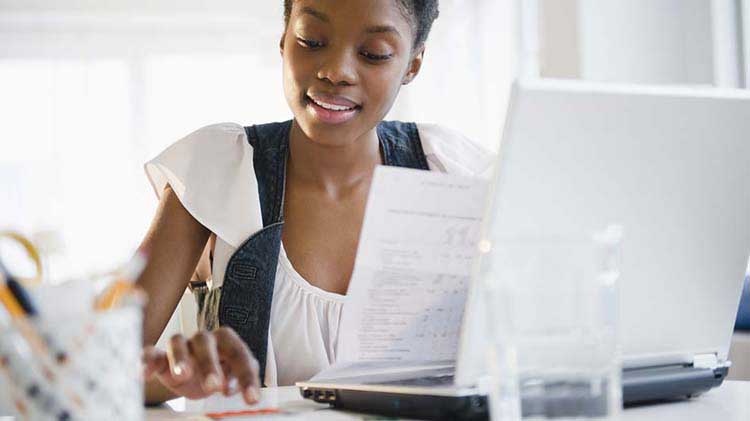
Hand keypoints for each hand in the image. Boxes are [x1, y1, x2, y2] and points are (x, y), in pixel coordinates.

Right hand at [143, 327, 260, 403]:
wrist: (193, 374)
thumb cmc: (218, 373)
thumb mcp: (231, 377)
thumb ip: (237, 379)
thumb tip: (235, 387)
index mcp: (226, 342)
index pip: (239, 353)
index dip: (246, 376)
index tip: (251, 399)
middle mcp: (204, 339)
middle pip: (206, 343)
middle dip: (210, 364)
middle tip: (214, 387)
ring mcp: (181, 346)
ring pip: (177, 343)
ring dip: (179, 358)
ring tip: (182, 376)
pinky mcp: (160, 357)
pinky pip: (150, 354)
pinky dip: (146, 361)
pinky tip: (143, 375)